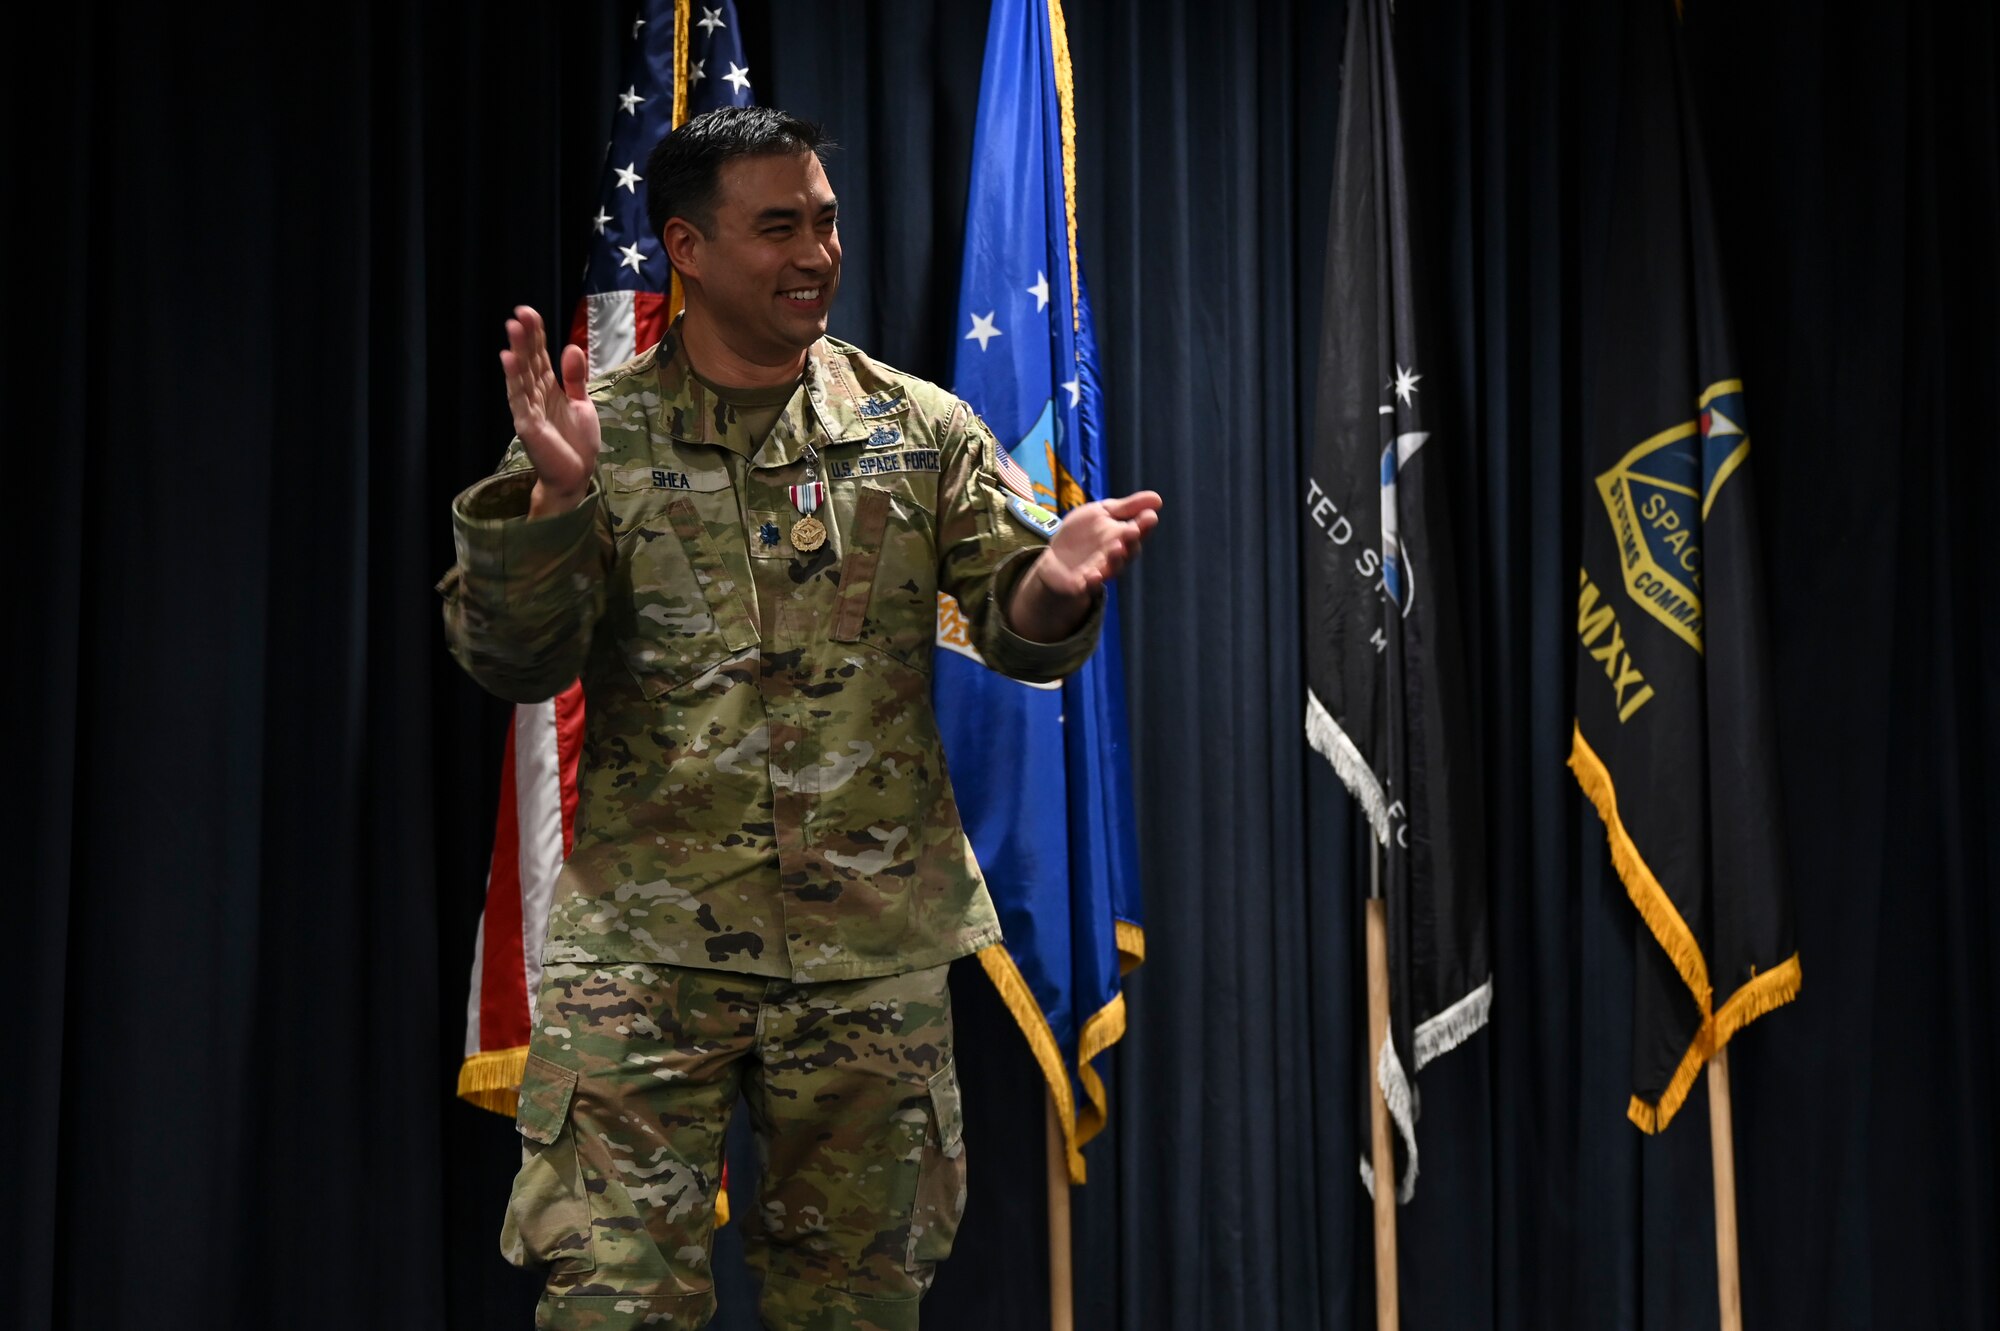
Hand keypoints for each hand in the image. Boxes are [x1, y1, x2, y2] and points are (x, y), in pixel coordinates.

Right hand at [500, 305, 600, 517]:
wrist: (576, 475)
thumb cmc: (576, 442)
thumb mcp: (582, 403)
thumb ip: (576, 378)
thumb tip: (570, 347)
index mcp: (548, 388)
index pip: (539, 356)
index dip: (536, 335)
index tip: (529, 313)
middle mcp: (535, 395)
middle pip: (528, 361)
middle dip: (525, 337)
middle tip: (520, 313)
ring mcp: (529, 409)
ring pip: (522, 375)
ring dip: (517, 352)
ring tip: (513, 328)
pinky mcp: (528, 425)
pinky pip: (521, 399)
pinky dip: (514, 380)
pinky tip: (509, 360)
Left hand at [1037, 490, 1162, 596]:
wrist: (1056, 558)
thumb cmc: (1084, 533)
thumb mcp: (1102, 512)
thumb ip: (1127, 507)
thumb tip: (1158, 499)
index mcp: (1123, 536)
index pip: (1139, 531)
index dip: (1145, 525)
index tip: (1149, 516)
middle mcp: (1117, 556)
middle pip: (1129, 551)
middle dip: (1131, 540)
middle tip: (1133, 530)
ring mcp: (1102, 570)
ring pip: (1114, 568)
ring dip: (1116, 559)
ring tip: (1116, 548)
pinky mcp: (1085, 584)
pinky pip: (1091, 585)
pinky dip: (1093, 582)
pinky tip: (1092, 575)